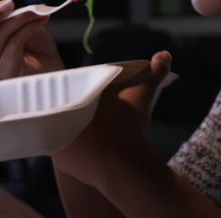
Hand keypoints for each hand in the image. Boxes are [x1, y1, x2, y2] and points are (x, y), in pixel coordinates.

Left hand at [52, 51, 174, 188]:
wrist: (124, 167)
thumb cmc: (127, 125)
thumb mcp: (142, 93)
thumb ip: (153, 72)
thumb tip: (165, 54)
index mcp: (70, 101)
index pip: (71, 91)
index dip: (85, 91)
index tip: (99, 95)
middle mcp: (56, 122)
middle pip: (67, 111)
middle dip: (81, 110)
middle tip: (101, 111)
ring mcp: (57, 147)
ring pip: (65, 132)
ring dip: (78, 130)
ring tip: (99, 129)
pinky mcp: (63, 166)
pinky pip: (68, 154)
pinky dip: (80, 150)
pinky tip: (95, 148)